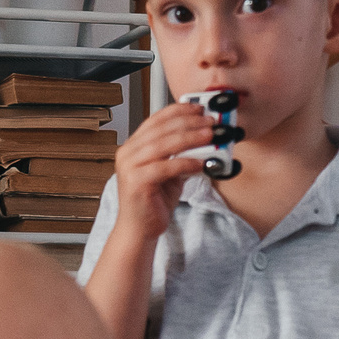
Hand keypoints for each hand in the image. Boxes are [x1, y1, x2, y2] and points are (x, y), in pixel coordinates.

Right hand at [107, 101, 220, 241]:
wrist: (140, 229)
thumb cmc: (153, 201)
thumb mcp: (170, 171)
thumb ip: (181, 154)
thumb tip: (206, 138)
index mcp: (133, 146)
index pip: (156, 120)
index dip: (179, 111)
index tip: (199, 108)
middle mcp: (127, 153)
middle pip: (162, 129)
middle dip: (190, 123)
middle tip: (210, 122)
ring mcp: (129, 167)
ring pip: (164, 144)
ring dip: (191, 138)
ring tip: (210, 136)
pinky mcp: (137, 182)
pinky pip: (166, 167)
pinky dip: (187, 163)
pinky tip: (202, 163)